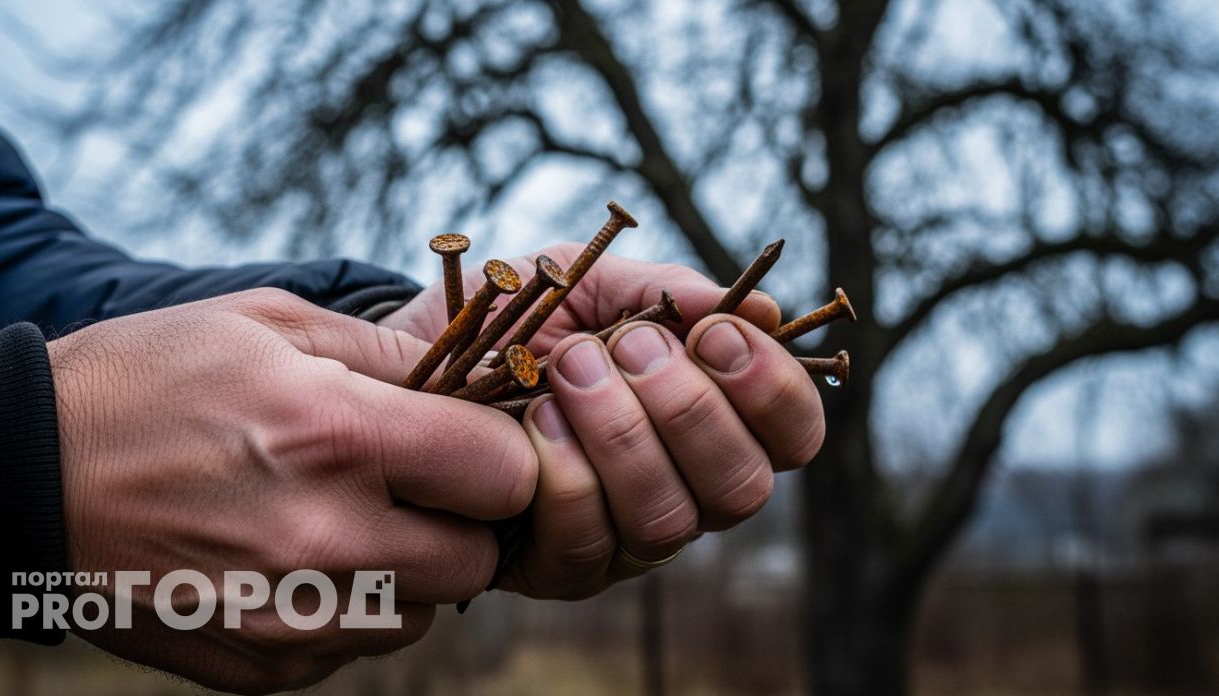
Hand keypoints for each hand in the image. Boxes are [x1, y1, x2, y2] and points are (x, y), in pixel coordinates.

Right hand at [50, 288, 536, 693]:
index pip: (503, 472)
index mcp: (335, 435)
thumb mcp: (265, 322)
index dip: (504, 452)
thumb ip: (381, 350)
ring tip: (350, 520)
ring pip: (425, 613)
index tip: (478, 439)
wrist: (20, 475)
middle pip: (478, 559)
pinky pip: (356, 648)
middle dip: (467, 520)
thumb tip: (465, 370)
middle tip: (421, 484)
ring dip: (413, 571)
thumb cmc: (147, 380)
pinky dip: (351, 609)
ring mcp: (292, 615)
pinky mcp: (261, 664)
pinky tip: (298, 561)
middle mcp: (325, 538)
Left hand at [383, 244, 824, 598]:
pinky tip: (538, 416)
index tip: (715, 332)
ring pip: (668, 520)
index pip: (792, 436)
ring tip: (574, 368)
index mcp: (715, 424)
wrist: (426, 350)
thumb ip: (669, 290)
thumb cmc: (529, 319)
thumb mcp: (595, 283)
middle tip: (628, 346)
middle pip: (742, 488)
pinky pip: (587, 542)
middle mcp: (686, 491)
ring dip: (623, 434)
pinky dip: (566, 471)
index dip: (772, 388)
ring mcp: (626, 539)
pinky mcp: (560, 567)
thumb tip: (759, 309)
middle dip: (689, 410)